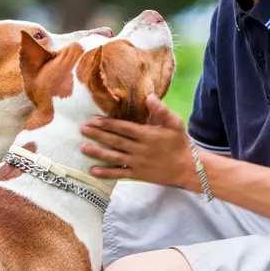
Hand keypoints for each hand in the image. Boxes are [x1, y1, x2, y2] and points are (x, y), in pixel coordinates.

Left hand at [80, 94, 199, 189]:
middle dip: (98, 135)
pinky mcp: (138, 175)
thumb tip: (149, 96)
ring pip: (114, 157)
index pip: (124, 128)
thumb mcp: (175, 123)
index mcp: (147, 135)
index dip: (108, 124)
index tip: (93, 119)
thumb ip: (161, 110)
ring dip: (97, 152)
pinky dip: (106, 173)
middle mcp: (140, 149)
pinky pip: (119, 174)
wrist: (188, 168)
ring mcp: (138, 163)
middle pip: (115, 141)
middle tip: (82, 129)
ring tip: (82, 148)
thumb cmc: (180, 143)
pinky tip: (93, 170)